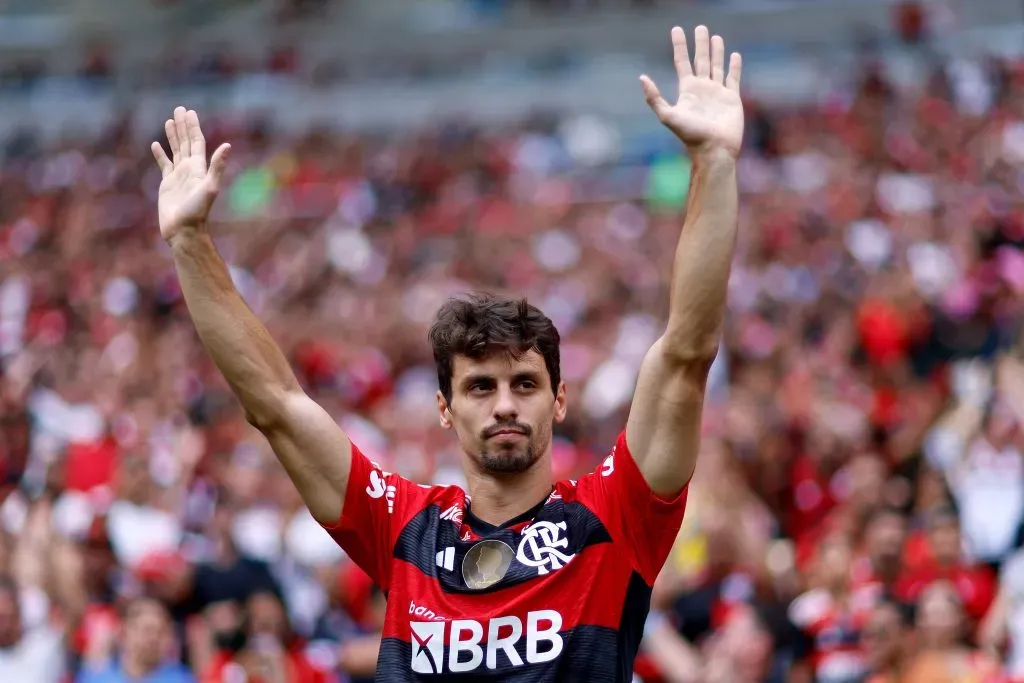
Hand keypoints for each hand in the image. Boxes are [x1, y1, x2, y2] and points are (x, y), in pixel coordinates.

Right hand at [151, 107, 230, 242]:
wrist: (184, 231)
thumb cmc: (197, 212)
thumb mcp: (209, 187)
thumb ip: (217, 166)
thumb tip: (227, 145)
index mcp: (199, 168)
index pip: (196, 142)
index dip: (193, 127)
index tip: (189, 112)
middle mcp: (189, 169)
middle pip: (186, 142)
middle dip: (183, 126)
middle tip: (179, 109)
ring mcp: (178, 176)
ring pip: (175, 150)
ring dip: (173, 136)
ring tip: (169, 121)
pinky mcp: (167, 184)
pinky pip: (163, 165)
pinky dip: (160, 154)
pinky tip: (155, 145)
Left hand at [640, 26, 743, 157]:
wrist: (714, 150)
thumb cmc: (691, 135)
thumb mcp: (668, 116)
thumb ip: (654, 98)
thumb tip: (642, 77)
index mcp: (687, 90)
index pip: (682, 62)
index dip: (679, 46)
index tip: (676, 29)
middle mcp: (702, 89)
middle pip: (700, 60)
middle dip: (700, 43)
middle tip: (700, 27)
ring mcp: (717, 93)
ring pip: (717, 66)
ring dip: (716, 51)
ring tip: (716, 37)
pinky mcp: (732, 98)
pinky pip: (733, 78)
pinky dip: (734, 66)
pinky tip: (734, 55)